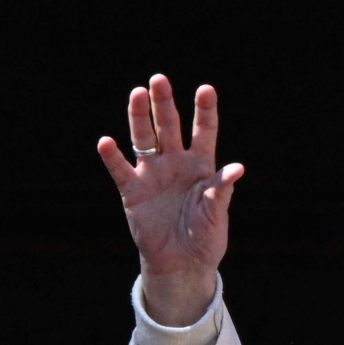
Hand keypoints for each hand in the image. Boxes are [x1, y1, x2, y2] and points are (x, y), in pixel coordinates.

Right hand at [97, 75, 244, 326]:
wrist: (181, 264)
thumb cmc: (205, 237)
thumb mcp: (217, 214)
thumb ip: (221, 190)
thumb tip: (237, 169)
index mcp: (201, 165)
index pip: (204, 131)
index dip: (204, 110)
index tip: (205, 89)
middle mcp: (175, 162)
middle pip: (168, 125)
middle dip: (163, 103)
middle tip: (159, 80)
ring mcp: (152, 173)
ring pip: (143, 138)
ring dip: (138, 116)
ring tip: (136, 94)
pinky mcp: (132, 190)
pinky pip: (120, 170)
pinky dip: (112, 157)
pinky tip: (106, 142)